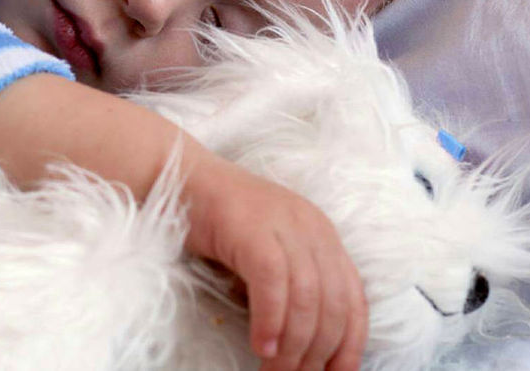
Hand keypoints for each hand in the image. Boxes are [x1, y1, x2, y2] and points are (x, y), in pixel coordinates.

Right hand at [181, 153, 367, 370]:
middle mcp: (311, 228)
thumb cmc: (215, 221)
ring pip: (307, 298)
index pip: (353, 297)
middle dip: (319, 352)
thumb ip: (289, 283)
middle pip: (333, 303)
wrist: (177, 177)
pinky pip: (272, 284)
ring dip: (294, 345)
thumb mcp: (266, 250)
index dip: (350, 342)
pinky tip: (261, 345)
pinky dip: (271, 321)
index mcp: (321, 234)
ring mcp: (283, 225)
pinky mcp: (252, 228)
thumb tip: (300, 342)